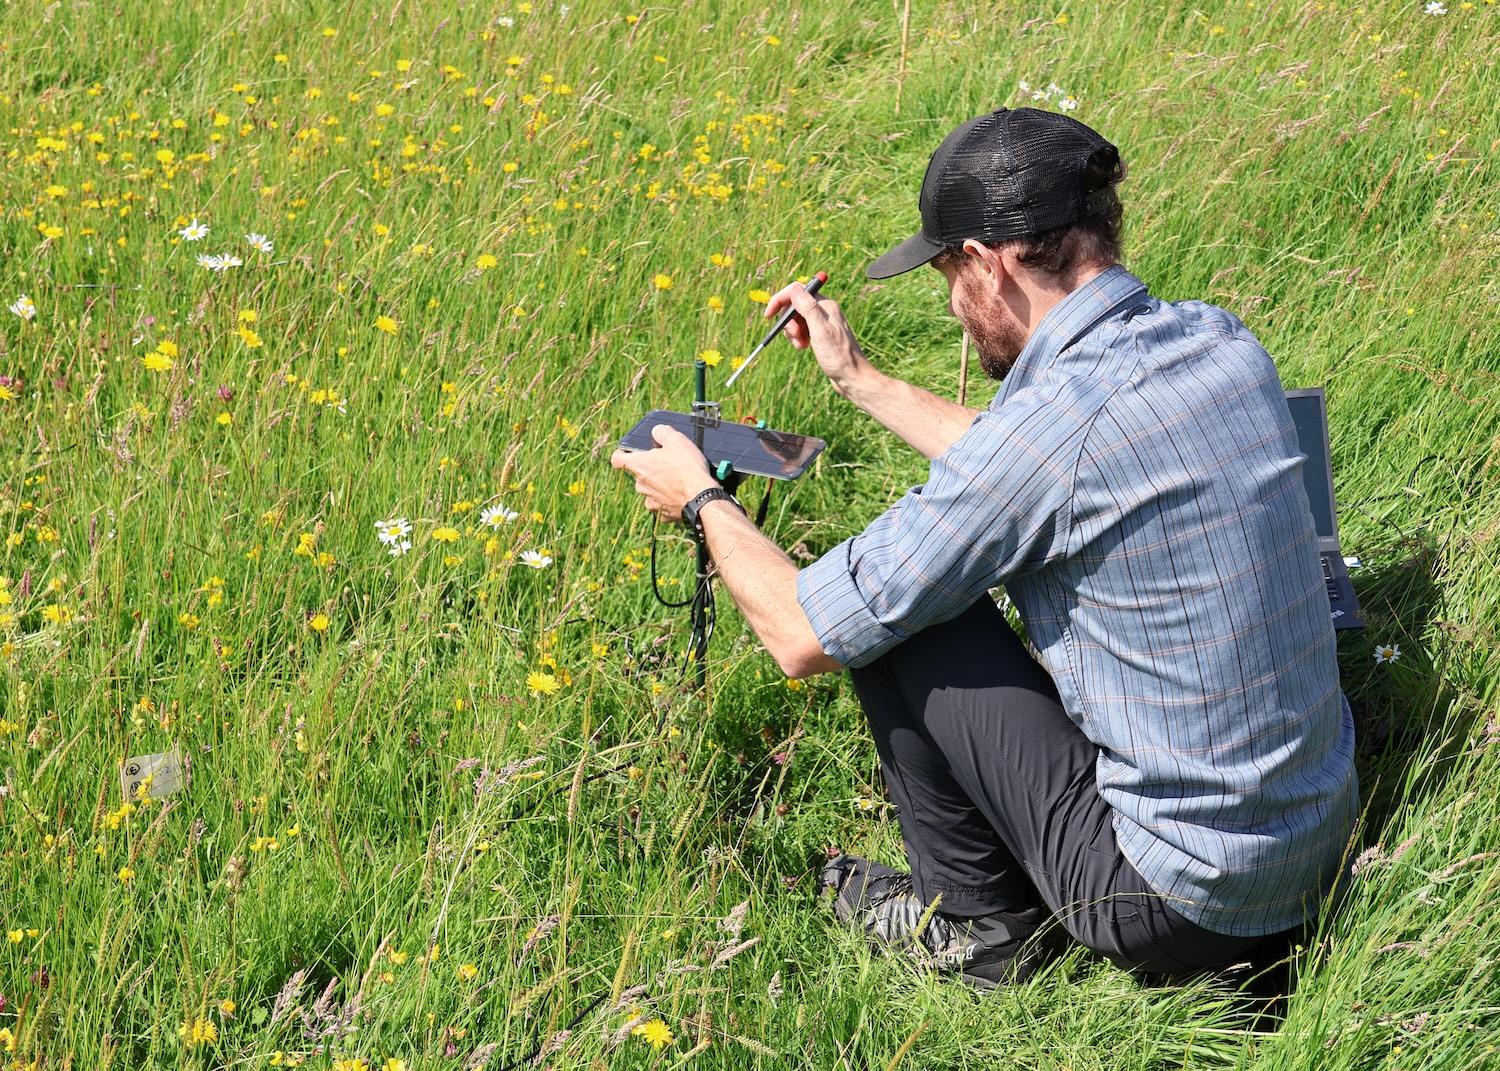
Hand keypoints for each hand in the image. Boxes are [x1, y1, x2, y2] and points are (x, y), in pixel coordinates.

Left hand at [610, 424, 717, 524]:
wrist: (702, 497)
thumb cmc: (688, 468)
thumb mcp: (677, 440)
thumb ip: (662, 432)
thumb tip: (656, 431)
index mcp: (639, 465)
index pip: (617, 459)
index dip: (622, 454)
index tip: (630, 452)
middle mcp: (640, 485)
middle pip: (638, 474)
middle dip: (649, 468)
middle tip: (667, 463)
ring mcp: (650, 500)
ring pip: (649, 490)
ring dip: (658, 484)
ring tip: (676, 480)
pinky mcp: (661, 513)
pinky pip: (660, 504)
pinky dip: (667, 499)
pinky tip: (679, 494)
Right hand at [764, 280, 870, 394]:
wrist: (852, 377)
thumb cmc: (839, 356)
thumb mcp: (820, 330)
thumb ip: (808, 307)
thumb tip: (794, 289)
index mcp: (825, 305)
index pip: (796, 291)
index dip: (779, 300)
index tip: (768, 316)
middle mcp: (824, 311)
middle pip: (794, 305)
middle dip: (788, 321)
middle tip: (795, 336)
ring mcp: (822, 323)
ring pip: (797, 319)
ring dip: (792, 332)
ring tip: (800, 345)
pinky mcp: (821, 335)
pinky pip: (802, 330)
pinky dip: (798, 338)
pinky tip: (803, 348)